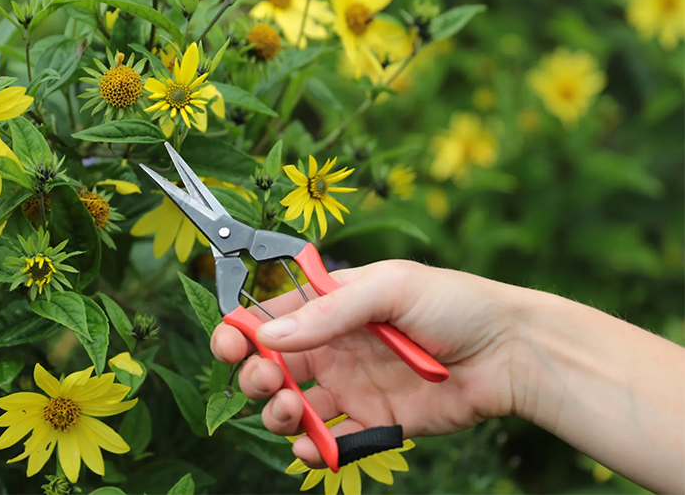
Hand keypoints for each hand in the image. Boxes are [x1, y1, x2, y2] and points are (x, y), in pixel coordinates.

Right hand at [211, 260, 529, 467]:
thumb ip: (328, 311)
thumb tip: (269, 334)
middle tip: (266, 381)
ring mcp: (352, 387)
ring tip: (289, 411)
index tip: (228, 346)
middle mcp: (335, 347)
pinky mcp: (373, 423)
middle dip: (255, 375)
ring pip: (292, 406)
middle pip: (272, 365)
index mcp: (332, 306)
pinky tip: (312, 445)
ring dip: (275, 413)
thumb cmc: (454, 304)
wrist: (509, 353)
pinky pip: (330, 441)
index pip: (271, 317)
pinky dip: (311, 448)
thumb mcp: (390, 288)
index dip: (241, 331)